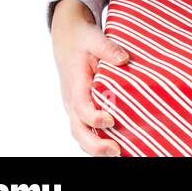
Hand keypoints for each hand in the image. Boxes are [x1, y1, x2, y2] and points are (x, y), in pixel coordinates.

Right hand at [50, 0, 130, 155]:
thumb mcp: (95, 38)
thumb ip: (109, 48)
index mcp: (75, 83)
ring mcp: (74, 105)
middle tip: (116, 151)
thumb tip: (124, 59)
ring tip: (118, 154)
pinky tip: (114, 146)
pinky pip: (84, 128)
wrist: (67, 36)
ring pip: (79, 133)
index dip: (93, 117)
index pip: (81, 106)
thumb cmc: (82, 38)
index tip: (110, 121)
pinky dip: (95, 141)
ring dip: (94, 147)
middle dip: (94, 144)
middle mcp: (71, 99)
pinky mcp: (79, 107)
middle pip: (77, 129)